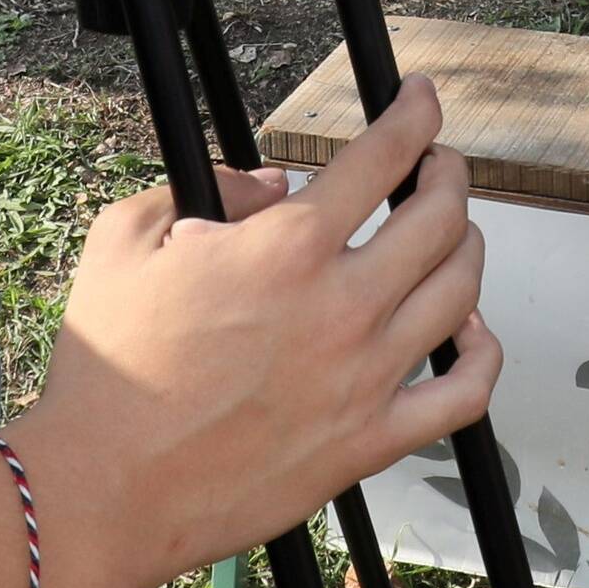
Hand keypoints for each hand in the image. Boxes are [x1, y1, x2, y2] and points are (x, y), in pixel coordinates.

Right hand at [16, 80, 497, 587]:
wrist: (106, 487)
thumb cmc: (108, 366)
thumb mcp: (126, 238)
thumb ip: (207, 189)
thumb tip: (272, 184)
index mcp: (288, 246)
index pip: (385, 155)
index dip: (415, 114)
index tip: (420, 100)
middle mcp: (342, 305)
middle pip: (441, 217)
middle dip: (447, 174)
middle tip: (437, 166)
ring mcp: (365, 377)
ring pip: (461, 292)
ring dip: (467, 247)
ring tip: (453, 233)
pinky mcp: (369, 443)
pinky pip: (462, 396)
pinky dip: (482, 355)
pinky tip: (471, 333)